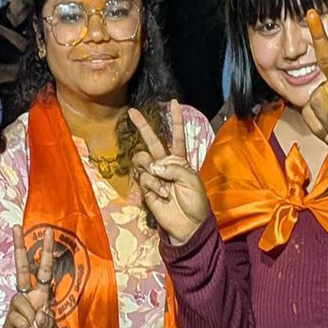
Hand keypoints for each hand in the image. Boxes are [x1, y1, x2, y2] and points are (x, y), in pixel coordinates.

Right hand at [3, 227, 59, 327]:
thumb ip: (50, 324)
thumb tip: (38, 315)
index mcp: (42, 299)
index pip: (44, 272)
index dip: (45, 253)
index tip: (48, 232)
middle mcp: (29, 300)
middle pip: (22, 270)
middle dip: (20, 248)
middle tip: (16, 227)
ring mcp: (17, 310)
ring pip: (20, 300)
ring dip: (30, 315)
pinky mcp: (8, 323)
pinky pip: (15, 316)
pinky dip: (25, 325)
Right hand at [128, 101, 210, 244]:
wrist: (188, 224)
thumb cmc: (195, 202)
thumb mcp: (191, 180)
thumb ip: (174, 168)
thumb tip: (153, 166)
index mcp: (180, 159)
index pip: (177, 135)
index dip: (175, 119)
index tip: (173, 103)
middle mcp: (165, 164)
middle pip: (152, 141)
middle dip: (142, 126)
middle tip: (132, 112)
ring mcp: (154, 175)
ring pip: (142, 159)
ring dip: (150, 169)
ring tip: (161, 184)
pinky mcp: (146, 187)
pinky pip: (143, 177)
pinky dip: (152, 185)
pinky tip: (161, 194)